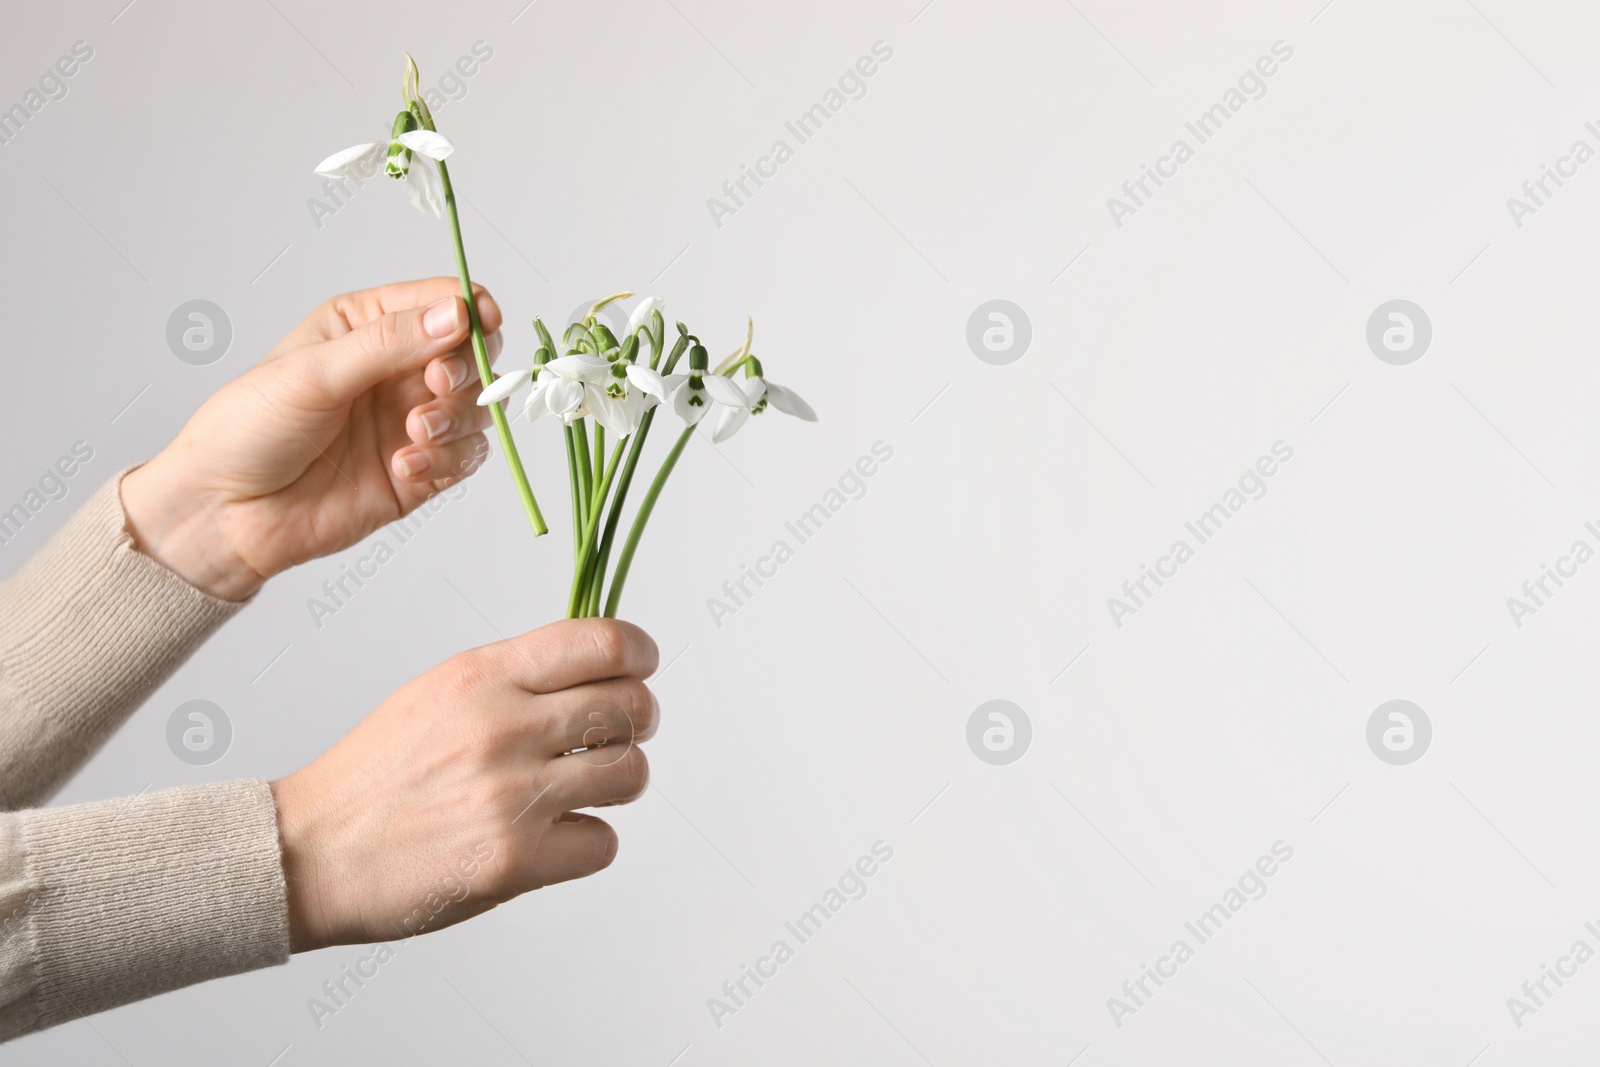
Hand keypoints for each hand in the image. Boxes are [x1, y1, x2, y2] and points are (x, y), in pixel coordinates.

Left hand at [121, 278, 502, 600]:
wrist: (224, 513)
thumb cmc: (247, 429)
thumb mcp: (313, 372)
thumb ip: (389, 343)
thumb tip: (455, 313)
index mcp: (367, 326)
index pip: (443, 303)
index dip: (469, 312)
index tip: (476, 327)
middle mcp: (395, 371)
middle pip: (471, 356)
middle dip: (465, 370)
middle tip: (437, 385)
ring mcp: (409, 422)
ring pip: (477, 409)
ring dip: (457, 419)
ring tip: (416, 433)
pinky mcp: (420, 472)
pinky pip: (464, 459)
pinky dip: (446, 461)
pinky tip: (403, 467)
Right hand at [269, 618, 659, 951]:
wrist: (311, 850)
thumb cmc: (377, 772)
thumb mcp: (440, 691)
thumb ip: (517, 677)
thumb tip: (601, 667)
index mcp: (482, 675)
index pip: (604, 641)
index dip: (639, 654)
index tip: (642, 667)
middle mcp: (503, 727)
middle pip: (631, 708)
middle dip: (637, 722)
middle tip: (616, 736)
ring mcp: (512, 796)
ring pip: (632, 774)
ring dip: (619, 783)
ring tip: (585, 788)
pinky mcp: (514, 861)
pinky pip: (603, 844)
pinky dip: (587, 844)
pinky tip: (552, 838)